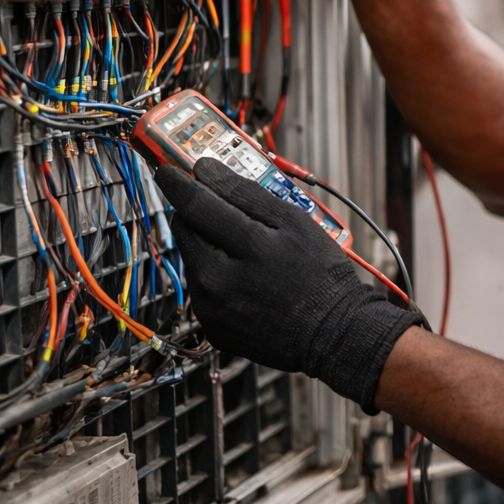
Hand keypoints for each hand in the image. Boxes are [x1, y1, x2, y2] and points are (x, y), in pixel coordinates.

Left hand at [155, 157, 424, 412]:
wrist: (333, 333)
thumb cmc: (320, 275)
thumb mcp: (294, 222)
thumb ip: (247, 193)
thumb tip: (207, 171)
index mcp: (245, 249)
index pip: (196, 204)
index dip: (178, 182)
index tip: (169, 169)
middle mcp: (220, 282)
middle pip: (185, 230)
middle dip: (199, 215)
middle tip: (225, 212)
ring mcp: (212, 309)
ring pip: (192, 259)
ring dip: (209, 247)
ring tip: (248, 254)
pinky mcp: (212, 327)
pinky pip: (202, 288)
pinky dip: (217, 277)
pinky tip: (247, 280)